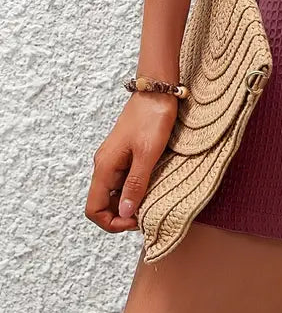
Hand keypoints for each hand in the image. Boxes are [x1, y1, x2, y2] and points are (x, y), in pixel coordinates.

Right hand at [85, 92, 177, 231]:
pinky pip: (123, 179)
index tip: (136, 221)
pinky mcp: (124, 153)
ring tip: (151, 202)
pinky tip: (152, 186)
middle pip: (103, 204)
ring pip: (114, 192)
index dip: (112, 223)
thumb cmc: (153, 118)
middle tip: (147, 214)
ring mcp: (113, 159)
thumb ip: (136, 184)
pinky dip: (134, 188)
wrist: (157, 90)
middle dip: (122, 215)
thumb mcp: (148, 153)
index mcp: (105, 167)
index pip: (94, 209)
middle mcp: (104, 165)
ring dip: (129, 202)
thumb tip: (125, 214)